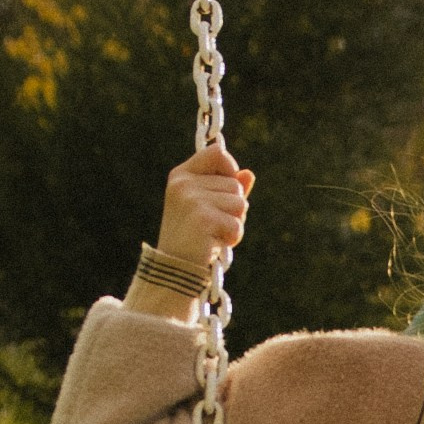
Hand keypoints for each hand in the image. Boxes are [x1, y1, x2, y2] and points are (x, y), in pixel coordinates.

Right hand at [158, 144, 251, 274]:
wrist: (175, 270)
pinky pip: (237, 224)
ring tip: (212, 234)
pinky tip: (213, 244)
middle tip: (212, 225)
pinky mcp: (203, 219)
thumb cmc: (194, 238)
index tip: (224, 192)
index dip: (230, 169)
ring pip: (240, 204)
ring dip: (234, 223)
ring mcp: (191, 200)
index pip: (218, 152)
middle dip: (233, 208)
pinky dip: (232, 238)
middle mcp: (184, 184)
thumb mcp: (209, 208)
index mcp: (181, 175)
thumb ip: (227, 189)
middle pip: (235, 183)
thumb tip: (248, 174)